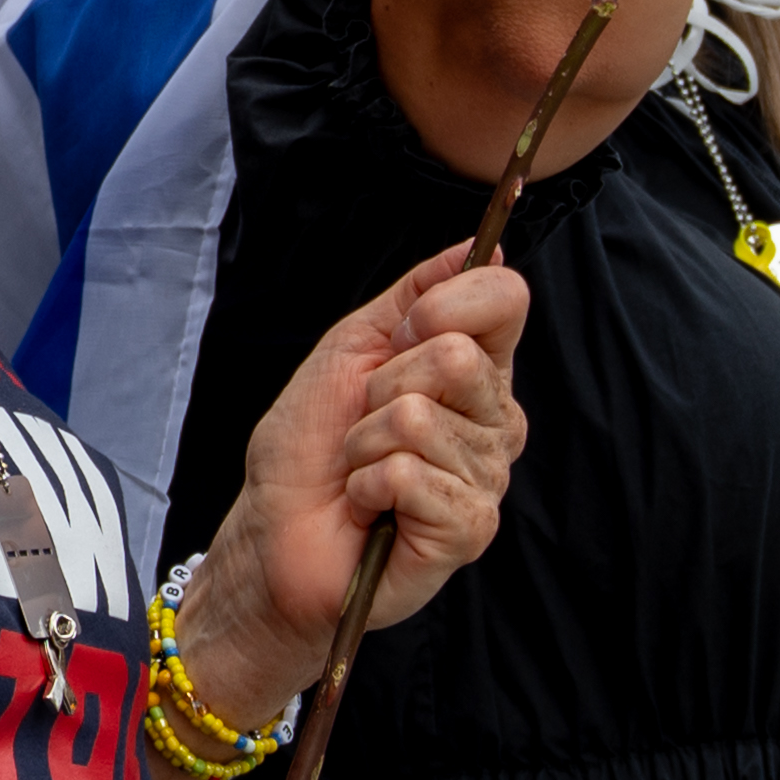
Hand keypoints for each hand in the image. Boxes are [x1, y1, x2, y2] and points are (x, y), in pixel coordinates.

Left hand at [187, 241, 526, 703]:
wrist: (275, 533)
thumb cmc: (309, 447)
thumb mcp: (352, 348)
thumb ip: (415, 294)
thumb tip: (488, 246)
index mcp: (476, 371)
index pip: (504, 300)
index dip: (444, 305)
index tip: (400, 335)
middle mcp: (494, 422)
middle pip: (455, 357)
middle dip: (380, 387)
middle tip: (363, 424)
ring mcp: (486, 478)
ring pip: (419, 419)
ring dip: (363, 444)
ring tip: (361, 470)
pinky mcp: (468, 529)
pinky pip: (410, 475)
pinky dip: (367, 486)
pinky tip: (370, 507)